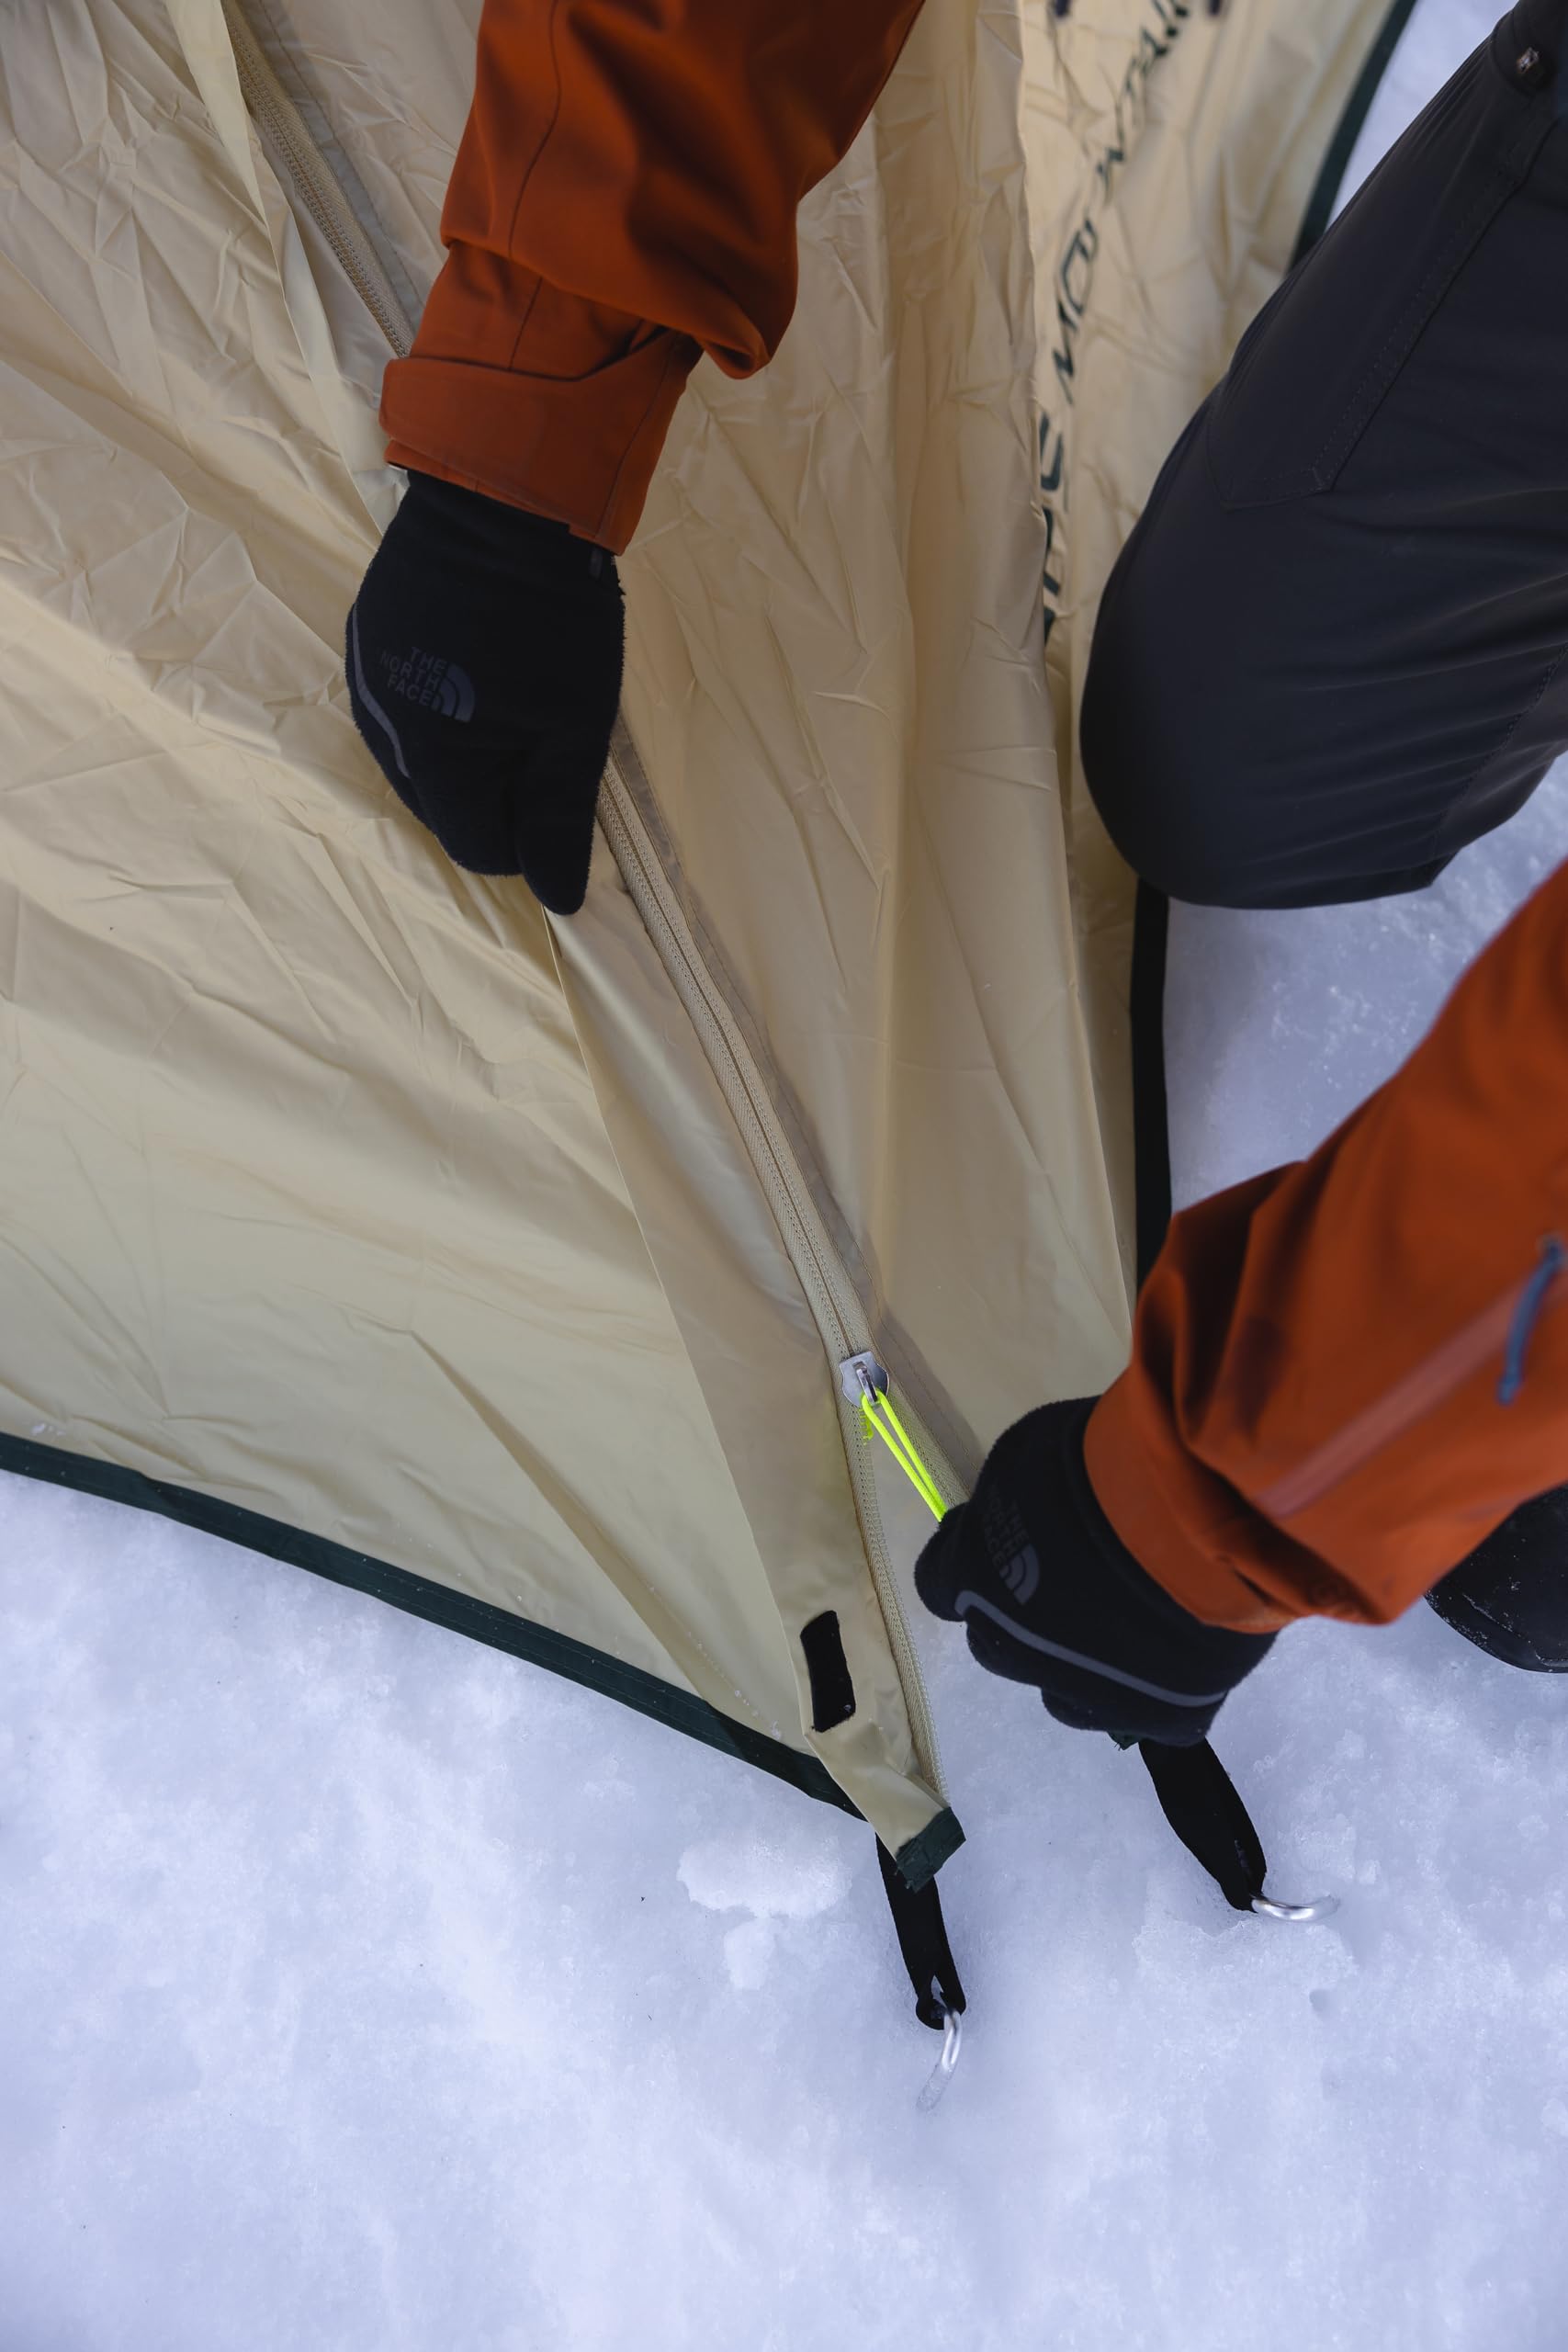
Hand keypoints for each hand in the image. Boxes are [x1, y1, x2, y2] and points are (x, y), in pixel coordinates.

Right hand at [345, 470, 623, 912]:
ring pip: (417, 762)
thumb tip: (558, 900)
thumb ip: (559, 819)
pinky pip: (398, 709)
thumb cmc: (554, 616)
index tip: (561, 784)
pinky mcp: (362, 639)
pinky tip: (474, 671)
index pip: (479, 847)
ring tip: (510, 700)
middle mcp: (381, 731)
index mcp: (434, 761)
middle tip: (543, 736)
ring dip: (464, 753)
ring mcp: (364, 681)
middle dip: (494, 794)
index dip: (529, 833)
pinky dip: (437, 709)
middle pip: (443, 809)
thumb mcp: (574, 726)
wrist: (503, 492)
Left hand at [913, 1398, 1273, 1744]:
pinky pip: (1147, 1714)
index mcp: (974, 1578)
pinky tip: (1174, 1657)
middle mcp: (1014, 1647)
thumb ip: (1011, 1503)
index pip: (940, 1584)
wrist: (1192, 1519)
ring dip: (1079, 1664)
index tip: (999, 1544)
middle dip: (1022, 1618)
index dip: (971, 1564)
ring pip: (1063, 1692)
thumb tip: (1012, 1517)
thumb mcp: (1029, 1456)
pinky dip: (1153, 1691)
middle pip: (999, 1644)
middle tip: (1071, 1581)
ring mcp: (1086, 1688)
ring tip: (1123, 1623)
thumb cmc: (1103, 1466)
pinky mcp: (1161, 1712)